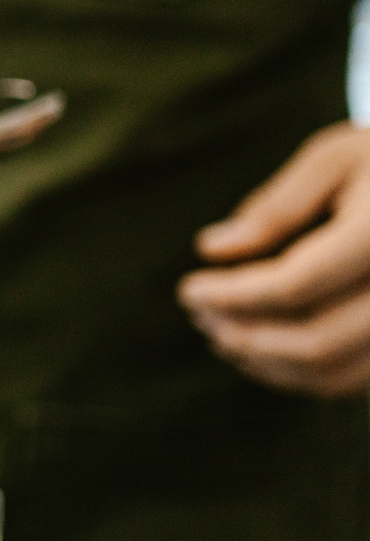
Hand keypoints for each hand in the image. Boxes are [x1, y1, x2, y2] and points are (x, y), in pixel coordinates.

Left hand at [179, 122, 369, 397]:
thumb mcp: (333, 160)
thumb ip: (274, 207)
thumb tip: (212, 249)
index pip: (295, 286)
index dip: (231, 296)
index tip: (187, 290)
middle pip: (314, 341)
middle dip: (243, 335)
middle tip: (198, 316)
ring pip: (335, 374)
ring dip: (267, 363)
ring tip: (221, 333)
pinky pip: (354, 381)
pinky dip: (301, 374)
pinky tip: (260, 348)